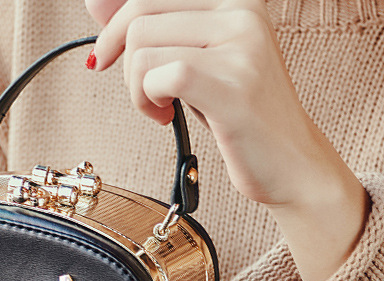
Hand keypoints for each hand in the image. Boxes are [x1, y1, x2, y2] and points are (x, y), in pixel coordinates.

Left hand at [85, 0, 369, 280]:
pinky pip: (160, 77)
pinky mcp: (233, 83)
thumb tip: (94, 2)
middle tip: (140, 93)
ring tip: (160, 108)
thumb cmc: (237, 114)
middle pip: (140, 14)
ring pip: (142, 47)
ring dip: (136, 89)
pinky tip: (165, 118)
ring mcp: (241, 42)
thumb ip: (153, 30)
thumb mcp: (194, 61)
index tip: (105, 58)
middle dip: (121, 60)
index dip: (114, 25)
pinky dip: (148, 102)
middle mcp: (242, 8)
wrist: (289, 163)